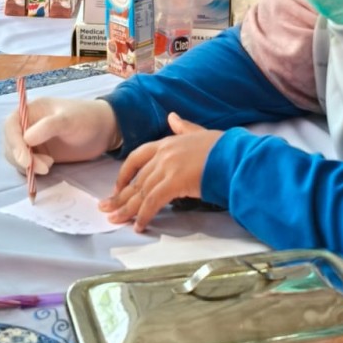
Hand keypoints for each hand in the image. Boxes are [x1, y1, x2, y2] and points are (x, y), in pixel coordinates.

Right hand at [3, 97, 118, 175]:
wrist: (104, 131)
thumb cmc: (87, 119)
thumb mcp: (69, 120)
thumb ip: (48, 127)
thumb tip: (26, 138)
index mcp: (31, 110)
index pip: (11, 126)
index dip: (14, 142)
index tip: (25, 159)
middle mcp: (28, 125)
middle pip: (11, 143)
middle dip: (22, 157)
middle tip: (44, 167)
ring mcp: (34, 141)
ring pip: (17, 156)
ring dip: (28, 165)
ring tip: (49, 165)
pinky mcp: (40, 154)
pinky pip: (27, 164)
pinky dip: (32, 170)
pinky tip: (48, 167)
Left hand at [99, 113, 222, 231]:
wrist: (236, 156)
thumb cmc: (223, 148)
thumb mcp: (200, 133)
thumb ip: (184, 127)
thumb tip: (171, 117)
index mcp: (167, 142)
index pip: (137, 157)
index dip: (124, 174)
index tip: (117, 187)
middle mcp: (163, 154)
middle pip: (136, 179)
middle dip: (120, 197)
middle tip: (106, 209)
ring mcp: (167, 168)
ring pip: (140, 192)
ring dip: (127, 209)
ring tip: (115, 220)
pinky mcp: (174, 182)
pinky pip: (153, 202)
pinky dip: (144, 215)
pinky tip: (138, 225)